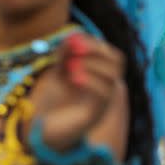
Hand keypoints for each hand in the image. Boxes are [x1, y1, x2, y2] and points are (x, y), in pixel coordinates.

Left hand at [31, 33, 124, 151]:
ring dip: (92, 65)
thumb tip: (71, 36)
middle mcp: (108, 87)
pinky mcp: (96, 115)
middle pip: (118, 62)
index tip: (74, 38)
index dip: (95, 43)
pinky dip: (90, 82)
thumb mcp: (58, 71)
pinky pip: (104, 96)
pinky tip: (73, 78)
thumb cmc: (55, 99)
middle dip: (97, 51)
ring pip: (114, 79)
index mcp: (102, 75)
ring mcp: (104, 102)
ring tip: (70, 65)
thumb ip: (65, 54)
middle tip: (76, 49)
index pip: (111, 52)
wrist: (46, 129)